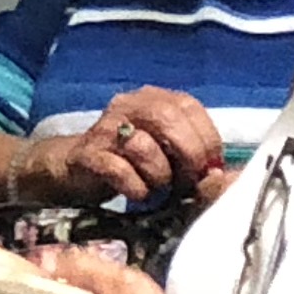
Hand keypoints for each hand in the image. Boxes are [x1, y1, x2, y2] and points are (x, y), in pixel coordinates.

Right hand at [13, 88, 226, 211]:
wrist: (71, 170)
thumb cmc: (128, 163)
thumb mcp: (164, 153)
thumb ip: (192, 156)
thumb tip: (222, 177)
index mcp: (152, 99)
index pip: (190, 107)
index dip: (207, 140)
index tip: (210, 169)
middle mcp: (128, 105)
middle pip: (169, 120)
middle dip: (187, 156)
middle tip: (187, 183)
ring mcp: (105, 129)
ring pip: (144, 147)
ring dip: (160, 176)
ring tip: (158, 189)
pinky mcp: (87, 155)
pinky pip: (119, 170)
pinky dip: (135, 188)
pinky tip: (137, 194)